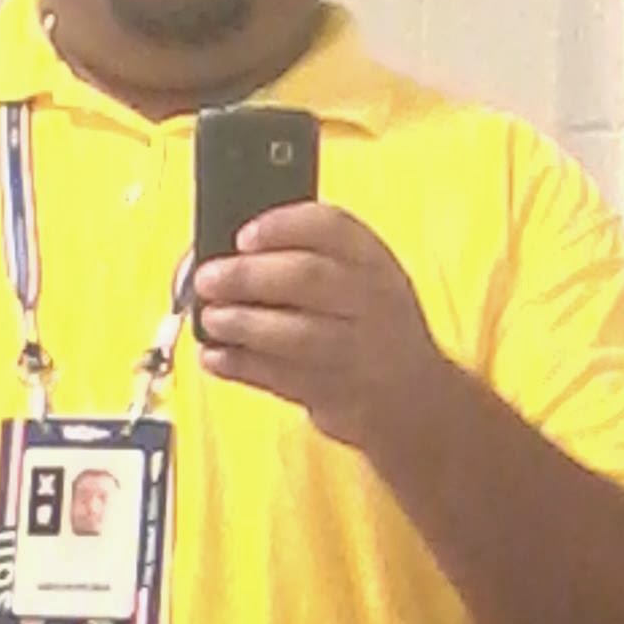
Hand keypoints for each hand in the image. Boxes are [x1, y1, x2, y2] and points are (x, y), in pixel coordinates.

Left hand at [193, 202, 449, 454]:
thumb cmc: (367, 322)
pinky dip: (243, 366)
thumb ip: (302, 257)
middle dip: (249, 276)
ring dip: (244, 324)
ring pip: (297, 335)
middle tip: (208, 278)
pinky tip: (216, 355)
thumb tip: (222, 251)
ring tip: (211, 318)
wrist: (414, 397)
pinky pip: (284, 379)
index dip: (282, 226)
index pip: (331, 227)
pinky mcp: (338, 394)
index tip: (242, 235)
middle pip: (308, 278)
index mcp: (372, 259)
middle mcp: (371, 301)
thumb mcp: (357, 278)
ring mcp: (358, 351)